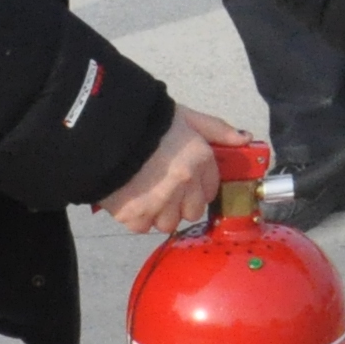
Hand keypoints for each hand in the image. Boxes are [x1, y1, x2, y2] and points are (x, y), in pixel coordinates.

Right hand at [94, 104, 258, 233]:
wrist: (100, 128)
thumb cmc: (145, 120)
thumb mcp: (185, 116)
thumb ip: (216, 129)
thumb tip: (244, 139)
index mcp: (199, 158)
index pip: (211, 188)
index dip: (198, 186)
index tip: (186, 181)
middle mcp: (184, 183)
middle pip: (193, 211)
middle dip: (181, 203)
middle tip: (163, 188)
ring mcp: (160, 201)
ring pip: (168, 223)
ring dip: (159, 213)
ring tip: (145, 192)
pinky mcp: (134, 214)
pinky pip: (143, 227)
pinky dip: (137, 217)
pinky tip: (130, 198)